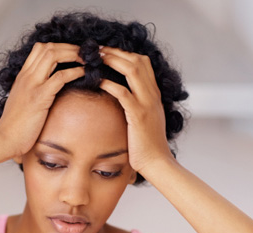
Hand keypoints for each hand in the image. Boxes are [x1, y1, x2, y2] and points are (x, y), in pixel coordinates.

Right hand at [0, 42, 84, 158]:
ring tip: (86, 60)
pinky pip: (60, 77)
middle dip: (69, 47)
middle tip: (84, 53)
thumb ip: (32, 92)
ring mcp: (32, 85)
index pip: (39, 49)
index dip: (59, 47)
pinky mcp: (39, 97)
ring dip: (73, 54)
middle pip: (48, 47)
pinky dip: (75, 72)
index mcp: (22, 76)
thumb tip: (48, 92)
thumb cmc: (14, 126)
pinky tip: (84, 73)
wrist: (4, 139)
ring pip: (53, 55)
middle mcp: (26, 76)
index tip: (73, 53)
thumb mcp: (22, 103)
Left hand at [98, 46, 173, 172]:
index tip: (106, 51)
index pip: (143, 62)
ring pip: (132, 70)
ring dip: (112, 61)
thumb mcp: (143, 120)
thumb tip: (119, 100)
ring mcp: (147, 104)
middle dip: (116, 52)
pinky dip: (110, 84)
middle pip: (137, 60)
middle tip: (97, 49)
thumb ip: (135, 106)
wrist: (157, 163)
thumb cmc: (146, 146)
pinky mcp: (138, 116)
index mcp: (153, 94)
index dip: (124, 53)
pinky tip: (97, 81)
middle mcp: (152, 95)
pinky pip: (123, 93)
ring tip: (96, 58)